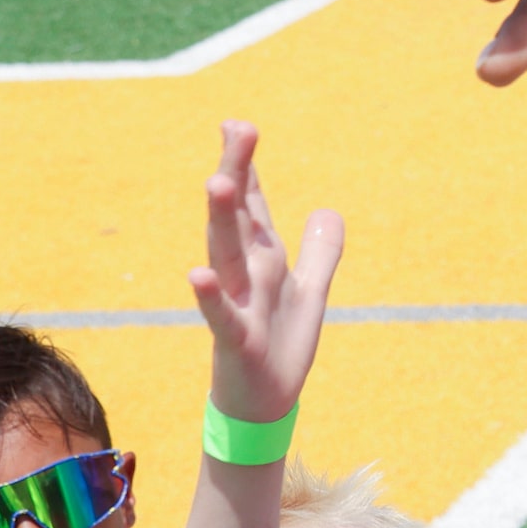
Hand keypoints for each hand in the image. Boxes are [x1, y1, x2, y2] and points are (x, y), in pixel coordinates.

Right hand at [187, 122, 343, 425]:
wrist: (264, 402)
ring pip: (226, 255)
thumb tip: (328, 210)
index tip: (239, 125)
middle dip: (236, 173)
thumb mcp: (311, 291)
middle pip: (238, 216)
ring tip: (217, 182)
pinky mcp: (237, 339)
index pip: (254, 204)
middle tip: (237, 128)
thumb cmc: (280, 343)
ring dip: (222, 220)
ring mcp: (237, 304)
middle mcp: (245, 274)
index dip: (247, 166)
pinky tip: (197, 274)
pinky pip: (221, 315)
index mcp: (263, 259)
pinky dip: (209, 296)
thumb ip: (320, 251)